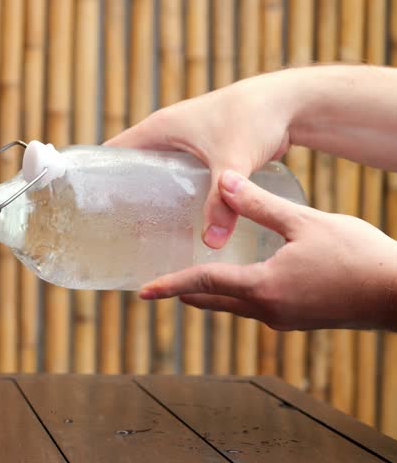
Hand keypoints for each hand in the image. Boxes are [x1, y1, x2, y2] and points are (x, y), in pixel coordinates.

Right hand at [103, 78, 293, 248]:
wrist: (289, 103)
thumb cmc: (254, 118)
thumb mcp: (231, 162)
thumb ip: (221, 203)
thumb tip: (210, 243)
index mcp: (157, 130)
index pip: (110, 153)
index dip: (94, 177)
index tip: (86, 208)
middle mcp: (165, 136)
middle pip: (129, 170)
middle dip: (120, 198)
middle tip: (115, 233)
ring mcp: (183, 146)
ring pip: (155, 178)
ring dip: (148, 200)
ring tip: (142, 234)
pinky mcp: (203, 156)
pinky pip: (177, 182)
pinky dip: (173, 200)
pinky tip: (177, 225)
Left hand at [137, 170, 396, 330]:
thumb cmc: (358, 256)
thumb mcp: (304, 222)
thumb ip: (259, 204)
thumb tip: (223, 181)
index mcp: (262, 288)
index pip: (202, 285)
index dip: (169, 285)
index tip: (142, 291)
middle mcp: (267, 311)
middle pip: (212, 301)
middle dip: (183, 294)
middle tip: (157, 285)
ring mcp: (284, 320)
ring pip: (234, 307)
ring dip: (211, 295)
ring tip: (191, 280)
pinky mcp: (299, 320)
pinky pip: (256, 308)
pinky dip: (237, 296)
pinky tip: (241, 280)